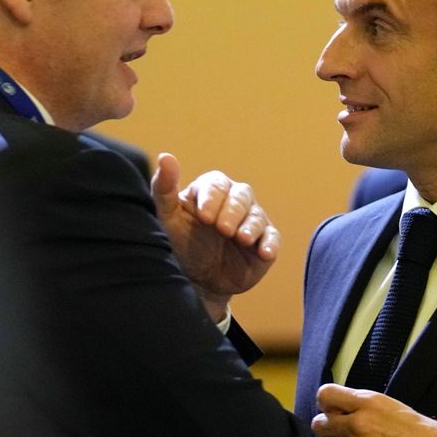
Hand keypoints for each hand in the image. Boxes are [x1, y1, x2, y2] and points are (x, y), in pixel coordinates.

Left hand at [151, 153, 279, 318]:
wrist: (200, 280)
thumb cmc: (185, 244)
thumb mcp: (169, 219)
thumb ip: (164, 189)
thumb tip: (165, 156)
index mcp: (212, 190)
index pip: (217, 184)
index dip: (212, 198)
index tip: (204, 216)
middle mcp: (235, 201)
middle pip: (241, 195)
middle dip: (232, 211)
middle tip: (223, 229)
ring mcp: (252, 220)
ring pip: (257, 215)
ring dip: (250, 226)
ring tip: (241, 239)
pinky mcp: (266, 240)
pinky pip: (272, 237)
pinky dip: (270, 244)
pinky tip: (264, 253)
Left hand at [312, 383, 436, 436]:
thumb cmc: (423, 433)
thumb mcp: (392, 407)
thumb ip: (364, 407)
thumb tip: (338, 412)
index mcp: (368, 402)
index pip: (325, 395)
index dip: (325, 406)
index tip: (331, 413)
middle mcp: (360, 423)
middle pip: (319, 425)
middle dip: (326, 432)